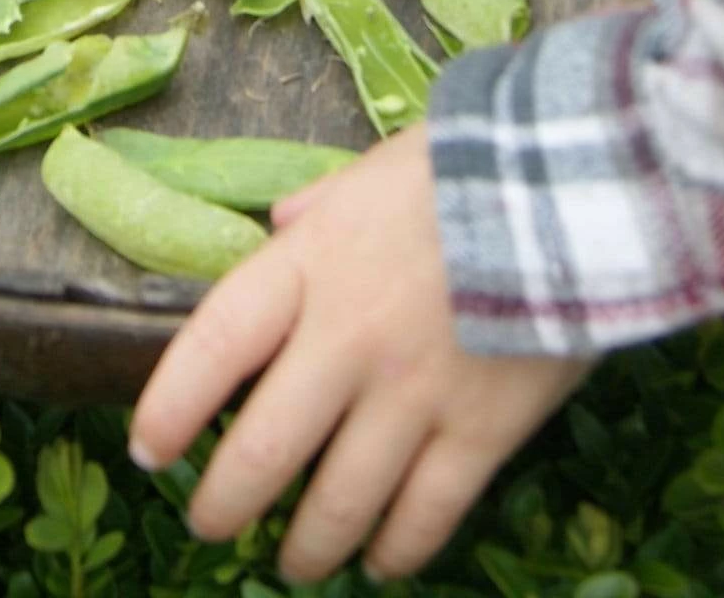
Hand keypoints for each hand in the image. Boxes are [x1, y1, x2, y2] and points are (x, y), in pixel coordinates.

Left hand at [128, 125, 592, 582]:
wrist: (575, 185)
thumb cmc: (464, 166)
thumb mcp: (371, 171)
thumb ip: (319, 208)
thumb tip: (283, 224)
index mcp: (309, 265)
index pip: (214, 346)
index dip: (169, 405)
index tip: (148, 449)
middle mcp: (347, 339)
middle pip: (264, 450)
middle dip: (225, 503)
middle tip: (210, 523)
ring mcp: (414, 394)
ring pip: (339, 501)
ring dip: (305, 546)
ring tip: (292, 563)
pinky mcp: (483, 432)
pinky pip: (426, 516)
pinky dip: (396, 552)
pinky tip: (380, 562)